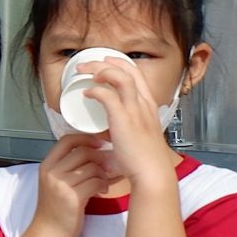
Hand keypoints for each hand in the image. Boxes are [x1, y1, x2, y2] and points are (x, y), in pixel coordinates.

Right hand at [31, 134, 111, 236]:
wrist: (49, 231)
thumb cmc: (56, 207)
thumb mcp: (56, 182)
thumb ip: (71, 167)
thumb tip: (101, 153)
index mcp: (47, 165)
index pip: (67, 140)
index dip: (85, 138)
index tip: (99, 143)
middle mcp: (52, 172)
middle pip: (82, 152)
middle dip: (100, 157)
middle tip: (109, 165)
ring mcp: (61, 185)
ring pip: (92, 168)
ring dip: (103, 173)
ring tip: (104, 181)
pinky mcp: (72, 197)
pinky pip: (96, 182)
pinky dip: (104, 185)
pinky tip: (102, 191)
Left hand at [79, 59, 175, 187]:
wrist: (152, 174)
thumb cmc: (144, 161)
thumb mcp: (136, 137)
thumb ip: (122, 129)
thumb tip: (105, 132)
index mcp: (148, 106)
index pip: (136, 74)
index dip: (119, 64)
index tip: (103, 63)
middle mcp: (144, 104)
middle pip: (128, 70)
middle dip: (105, 62)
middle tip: (87, 65)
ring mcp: (135, 111)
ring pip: (119, 77)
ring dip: (100, 70)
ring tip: (84, 73)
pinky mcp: (124, 120)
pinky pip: (108, 96)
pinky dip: (96, 91)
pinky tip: (87, 94)